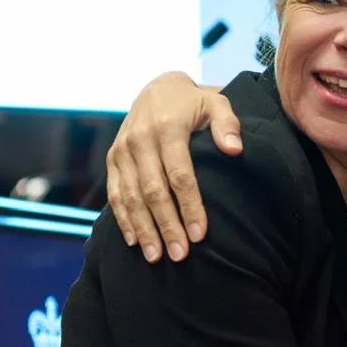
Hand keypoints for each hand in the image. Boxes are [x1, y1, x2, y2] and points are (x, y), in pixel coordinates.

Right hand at [107, 72, 242, 263]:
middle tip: (180, 255)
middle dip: (167, 226)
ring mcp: (123, 150)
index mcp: (167, 127)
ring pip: (131, 196)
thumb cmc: (193, 102)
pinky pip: (115, 193)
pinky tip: (135, 241)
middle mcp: (140, 140)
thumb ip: (227, 124)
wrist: (155, 88)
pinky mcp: (112, 159)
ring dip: (144, 229)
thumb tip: (234, 149)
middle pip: (153, 191)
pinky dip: (123, 219)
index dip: (189, 206)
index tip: (200, 234)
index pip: (179, 174)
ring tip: (157, 257)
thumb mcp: (216, 103)